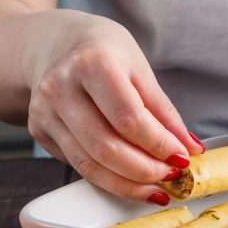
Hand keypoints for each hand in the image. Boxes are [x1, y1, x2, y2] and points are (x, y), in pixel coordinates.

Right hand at [25, 12, 204, 204]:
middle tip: (170, 176)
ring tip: (154, 185)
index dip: (158, 145)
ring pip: (89, 165)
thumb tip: (188, 148)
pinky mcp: (39, 130)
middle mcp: (61, 87)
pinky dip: (108, 178)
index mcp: (92, 63)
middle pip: (106, 148)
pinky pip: (78, 164)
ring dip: (127, 184)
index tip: (181, 158)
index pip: (129, 118)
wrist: (56, 42)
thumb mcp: (139, 68)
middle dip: (144, 171)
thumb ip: (163, 111)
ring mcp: (45, 111)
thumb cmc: (102, 51)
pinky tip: (129, 178)